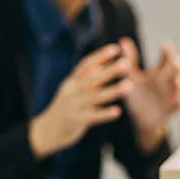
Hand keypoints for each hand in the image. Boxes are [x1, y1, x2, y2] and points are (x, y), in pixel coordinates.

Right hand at [29, 44, 131, 158]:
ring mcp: (74, 106)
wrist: (49, 130)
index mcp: (72, 81)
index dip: (100, 56)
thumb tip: (108, 62)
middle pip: (92, 78)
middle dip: (110, 70)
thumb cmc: (68, 106)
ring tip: (130, 85)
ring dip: (113, 90)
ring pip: (96, 97)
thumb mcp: (76, 89)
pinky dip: (105, 114)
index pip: (86, 65)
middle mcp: (72, 91)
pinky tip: (118, 111)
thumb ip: (91, 77)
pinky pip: (94, 117)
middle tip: (126, 63)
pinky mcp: (78, 121)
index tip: (115, 48)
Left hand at [119, 37, 179, 152]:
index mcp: (159, 72)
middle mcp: (167, 82)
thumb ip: (129, 61)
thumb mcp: (131, 78)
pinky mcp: (171, 108)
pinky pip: (179, 104)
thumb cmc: (137, 97)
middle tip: (177, 62)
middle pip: (178, 70)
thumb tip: (123, 40)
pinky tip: (179, 99)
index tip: (166, 45)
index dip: (168, 51)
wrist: (139, 120)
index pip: (167, 58)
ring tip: (178, 81)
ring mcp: (171, 94)